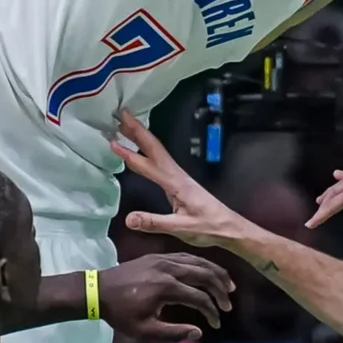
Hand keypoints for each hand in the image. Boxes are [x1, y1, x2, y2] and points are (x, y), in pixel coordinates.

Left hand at [95, 253, 234, 342]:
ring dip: (215, 272)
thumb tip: (199, 332)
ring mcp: (164, 259)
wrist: (98, 290)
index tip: (216, 323)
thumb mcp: (144, 330)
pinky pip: (187, 256)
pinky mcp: (159, 256)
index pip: (200, 297)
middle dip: (220, 290)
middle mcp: (169, 269)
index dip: (212, 311)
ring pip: (198, 261)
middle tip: (228, 303)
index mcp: (166, 288)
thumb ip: (173, 332)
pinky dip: (202, 264)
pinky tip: (207, 271)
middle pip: (204, 274)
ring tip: (227, 285)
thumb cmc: (120, 313)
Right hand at [118, 112, 260, 252]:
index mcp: (176, 183)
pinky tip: (143, 150)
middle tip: (120, 114)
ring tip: (125, 125)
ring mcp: (178, 177)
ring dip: (142, 137)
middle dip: (137, 130)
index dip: (129, 154)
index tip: (112, 142)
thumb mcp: (181, 228)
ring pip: (157, 151)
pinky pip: (160, 159)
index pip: (149, 165)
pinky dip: (148, 149)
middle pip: (155, 148)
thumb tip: (128, 219)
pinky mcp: (179, 181)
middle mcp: (176, 175)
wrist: (229, 227)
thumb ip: (155, 223)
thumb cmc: (208, 227)